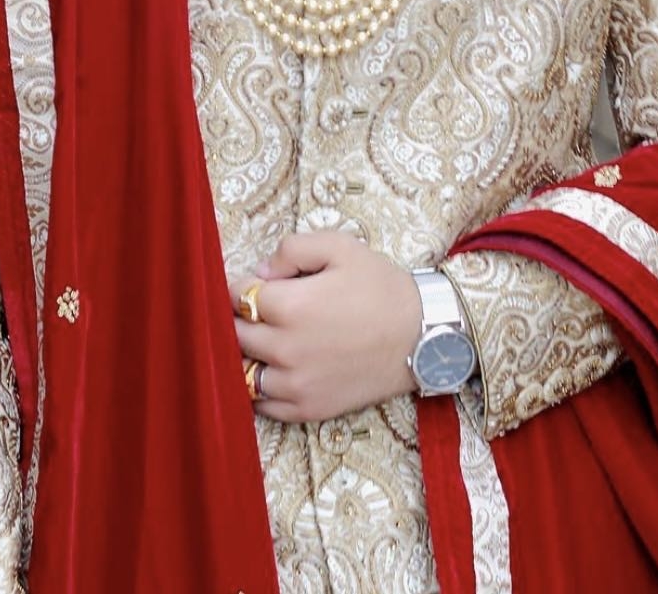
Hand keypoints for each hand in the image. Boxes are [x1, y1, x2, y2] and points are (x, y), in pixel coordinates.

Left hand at [230, 232, 421, 422]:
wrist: (423, 336)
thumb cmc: (383, 288)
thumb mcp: (341, 247)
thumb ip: (293, 249)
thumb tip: (260, 272)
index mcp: (290, 306)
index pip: (236, 296)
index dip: (240, 286)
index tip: (252, 284)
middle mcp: (286, 348)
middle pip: (233, 334)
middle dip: (238, 318)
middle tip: (255, 311)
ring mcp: (295, 384)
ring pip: (241, 372)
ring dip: (244, 355)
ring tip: (261, 342)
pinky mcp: (308, 408)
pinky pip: (262, 406)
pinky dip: (258, 390)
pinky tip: (271, 372)